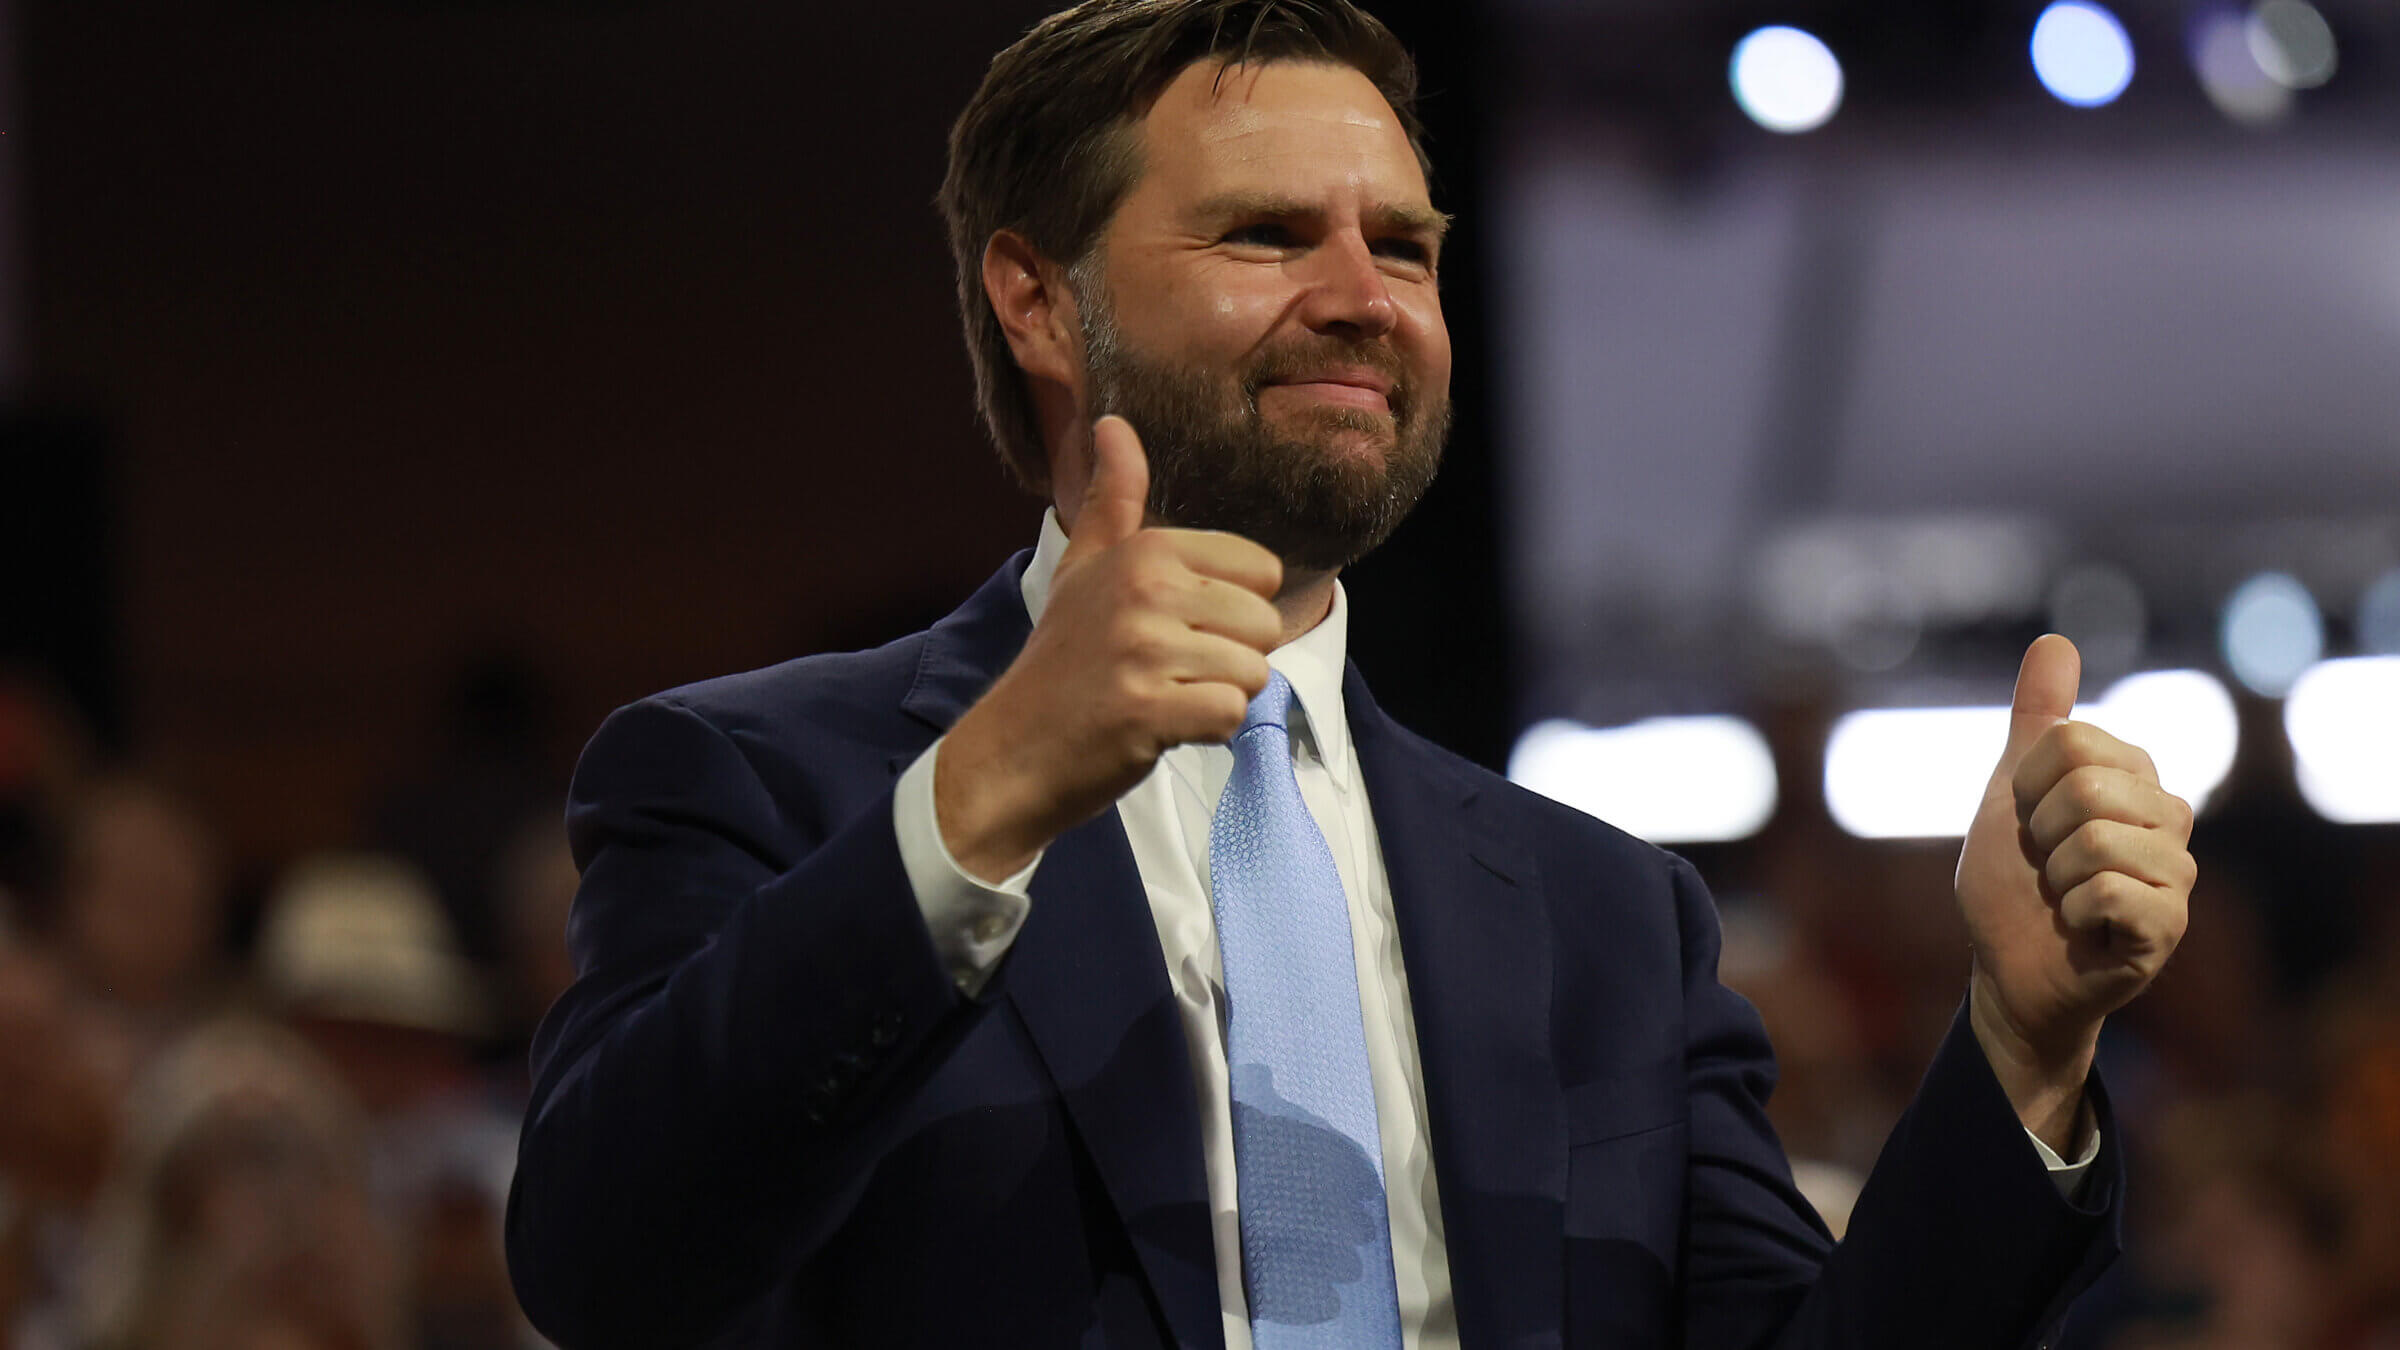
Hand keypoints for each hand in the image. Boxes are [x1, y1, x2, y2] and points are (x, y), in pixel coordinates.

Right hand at [936, 416, 1283, 881]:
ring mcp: (1145, 651)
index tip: (1173, 630)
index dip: (1228, 612)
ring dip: (1215, 697)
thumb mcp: (1083, 567)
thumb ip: (1112, 499)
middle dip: (1229, 659)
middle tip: (1167, 672)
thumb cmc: (1060, 662)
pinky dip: (1205, 732)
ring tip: (1161, 698)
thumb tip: (1114, 423)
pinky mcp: (1147, 710)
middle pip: (1266, 626)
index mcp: (1144, 550)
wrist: (1010, 750)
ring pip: (1253, 674)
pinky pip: (1230, 716)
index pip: (1262, 572)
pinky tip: (1161, 727)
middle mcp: (1146, 591)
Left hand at [1955, 634, 2193, 1147]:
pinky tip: (2084, 927)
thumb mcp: (2010, 791)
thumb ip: (2036, 718)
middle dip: (2040, 831)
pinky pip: (2110, 892)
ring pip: (2098, 840)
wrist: (2009, 968)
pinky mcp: (2170, 924)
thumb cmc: (2014, 882)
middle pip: (2086, 785)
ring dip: (2055, 876)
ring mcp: (2176, 871)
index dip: (2026, 785)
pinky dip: (2073, 912)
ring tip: (2066, 897)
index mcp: (2134, 775)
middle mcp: (2168, 815)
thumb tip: (2055, 640)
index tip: (2029, 821)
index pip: (2070, 741)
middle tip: (2047, 865)